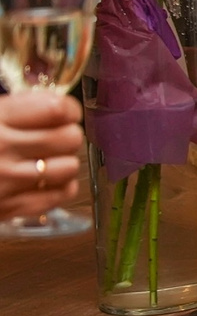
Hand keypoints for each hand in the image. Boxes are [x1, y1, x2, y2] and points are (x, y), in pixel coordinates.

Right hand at [0, 93, 85, 212]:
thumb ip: (19, 110)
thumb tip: (61, 107)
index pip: (57, 109)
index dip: (68, 110)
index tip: (65, 113)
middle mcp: (3, 148)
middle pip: (70, 137)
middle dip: (68, 136)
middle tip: (55, 138)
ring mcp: (8, 180)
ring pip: (70, 167)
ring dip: (65, 162)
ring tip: (47, 160)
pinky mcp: (10, 207)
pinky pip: (61, 194)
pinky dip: (60, 187)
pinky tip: (46, 181)